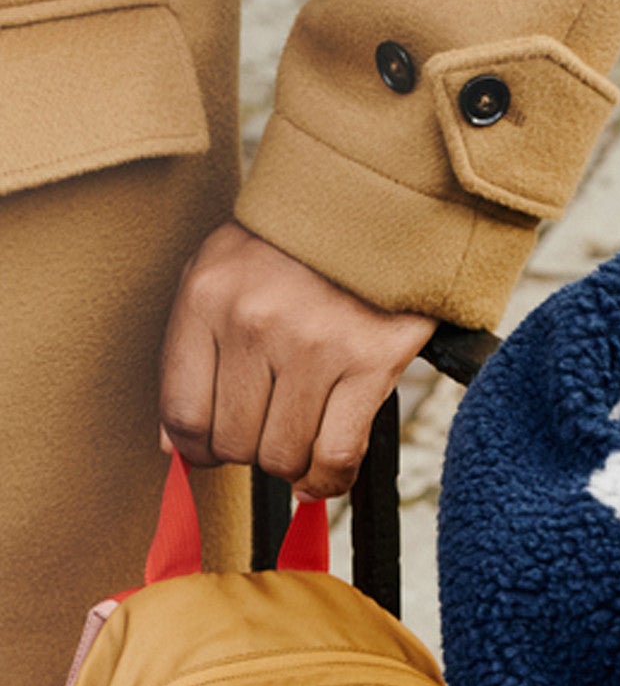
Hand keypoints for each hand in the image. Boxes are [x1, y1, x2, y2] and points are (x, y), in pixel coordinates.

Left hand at [159, 222, 435, 499]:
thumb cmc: (295, 248)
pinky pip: (337, 453)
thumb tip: (175, 446)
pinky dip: (329, 478)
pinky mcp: (372, 361)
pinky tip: (327, 470)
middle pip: (233, 441)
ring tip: (301, 441)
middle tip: (269, 433)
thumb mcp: (221, 276)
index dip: (195, 449)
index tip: (214, 451)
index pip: (182, 411)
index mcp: (208, 297)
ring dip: (290, 465)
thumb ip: (191, 354)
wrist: (379, 207)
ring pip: (284, 455)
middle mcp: (256, 323)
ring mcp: (316, 344)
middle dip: (249, 453)